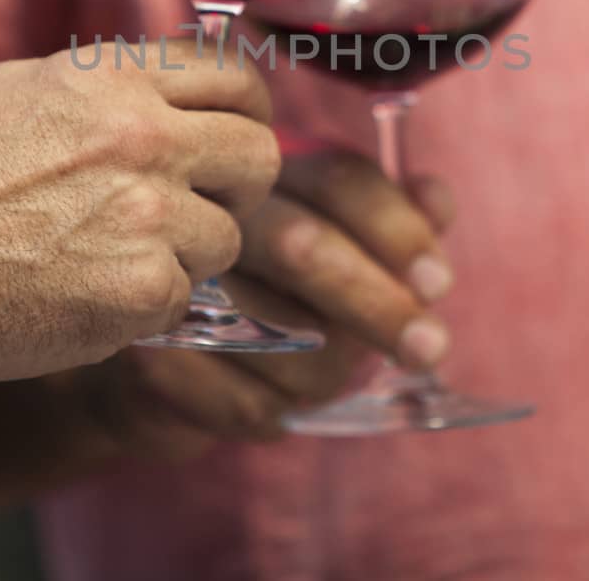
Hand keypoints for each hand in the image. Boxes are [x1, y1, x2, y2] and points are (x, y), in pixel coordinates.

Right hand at [0, 39, 279, 384]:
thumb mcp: (20, 89)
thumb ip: (104, 87)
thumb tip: (164, 91)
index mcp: (115, 81)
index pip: (235, 78)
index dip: (247, 111)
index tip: (235, 135)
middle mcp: (144, 137)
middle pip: (259, 157)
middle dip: (237, 186)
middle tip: (197, 208)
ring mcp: (149, 214)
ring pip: (226, 238)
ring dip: (184, 256)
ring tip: (112, 260)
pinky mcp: (142, 288)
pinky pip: (184, 298)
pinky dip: (145, 307)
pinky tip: (88, 297)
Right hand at [85, 149, 455, 447]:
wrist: (154, 361)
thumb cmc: (263, 293)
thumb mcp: (336, 244)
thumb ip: (394, 218)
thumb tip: (436, 198)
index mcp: (271, 175)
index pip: (340, 180)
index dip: (398, 230)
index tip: (437, 283)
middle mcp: (219, 216)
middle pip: (306, 247)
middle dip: (379, 306)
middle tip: (428, 348)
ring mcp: (177, 283)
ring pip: (283, 336)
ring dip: (331, 373)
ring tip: (334, 379)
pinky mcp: (151, 356)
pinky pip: (246, 401)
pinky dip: (280, 412)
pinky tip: (279, 403)